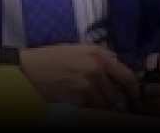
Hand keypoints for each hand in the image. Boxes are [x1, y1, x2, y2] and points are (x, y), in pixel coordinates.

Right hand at [17, 43, 138, 109]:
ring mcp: (89, 82)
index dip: (132, 89)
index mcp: (98, 53)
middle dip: (111, 100)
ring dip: (96, 106)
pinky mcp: (79, 96)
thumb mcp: (77, 51)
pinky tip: (74, 101)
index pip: (127, 75)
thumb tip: (113, 74)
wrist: (27, 69)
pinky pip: (91, 109)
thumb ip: (97, 60)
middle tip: (103, 102)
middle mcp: (97, 66)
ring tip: (81, 98)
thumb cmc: (48, 60)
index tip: (132, 97)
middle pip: (116, 94)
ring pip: (105, 104)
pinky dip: (85, 109)